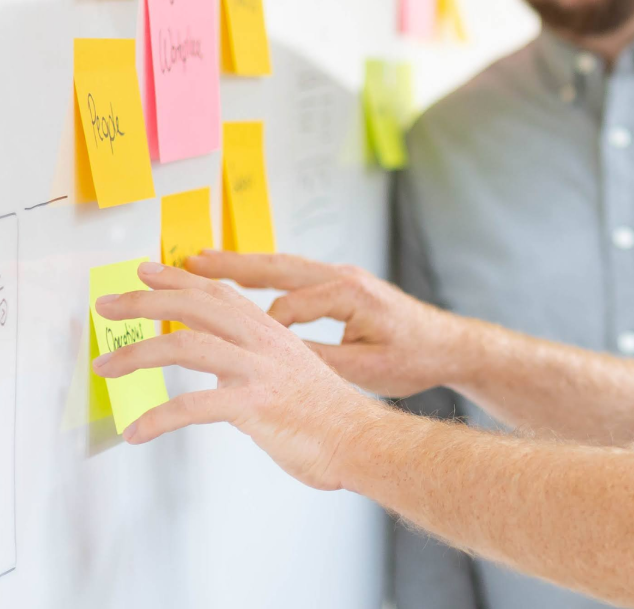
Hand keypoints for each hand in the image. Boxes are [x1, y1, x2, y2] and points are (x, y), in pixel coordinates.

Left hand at [92, 260, 389, 489]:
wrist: (361, 440)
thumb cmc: (327, 417)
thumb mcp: (289, 375)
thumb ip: (253, 367)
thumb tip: (221, 376)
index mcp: (272, 333)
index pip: (219, 293)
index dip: (180, 278)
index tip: (147, 270)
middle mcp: (265, 342)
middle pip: (195, 306)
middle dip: (144, 302)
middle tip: (107, 305)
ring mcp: (260, 370)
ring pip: (186, 345)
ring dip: (137, 354)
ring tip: (106, 367)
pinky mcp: (255, 403)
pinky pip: (192, 406)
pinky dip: (158, 419)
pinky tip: (137, 432)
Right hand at [184, 250, 469, 397]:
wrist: (451, 346)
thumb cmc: (416, 359)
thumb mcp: (368, 369)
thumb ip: (321, 361)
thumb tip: (274, 358)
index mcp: (350, 295)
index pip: (288, 308)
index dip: (259, 330)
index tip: (229, 350)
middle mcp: (343, 277)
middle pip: (275, 267)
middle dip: (227, 267)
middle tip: (182, 263)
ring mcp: (341, 277)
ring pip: (280, 266)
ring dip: (239, 266)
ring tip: (195, 263)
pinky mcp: (341, 285)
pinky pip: (292, 275)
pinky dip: (260, 275)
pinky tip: (235, 281)